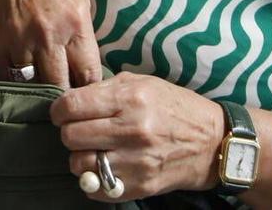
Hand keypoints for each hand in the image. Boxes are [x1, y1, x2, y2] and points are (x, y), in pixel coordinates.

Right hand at [0, 0, 100, 88]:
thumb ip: (82, 32)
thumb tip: (84, 62)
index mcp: (77, 24)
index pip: (88, 75)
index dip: (90, 90)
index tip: (89, 95)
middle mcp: (50, 36)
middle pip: (61, 86)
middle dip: (66, 95)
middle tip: (68, 102)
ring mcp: (22, 39)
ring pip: (33, 84)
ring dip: (39, 89)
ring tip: (44, 93)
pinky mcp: (0, 39)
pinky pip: (9, 73)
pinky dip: (17, 78)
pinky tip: (23, 78)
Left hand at [52, 74, 227, 200]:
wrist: (213, 142)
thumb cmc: (174, 107)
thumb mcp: (142, 83)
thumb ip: (105, 89)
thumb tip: (71, 97)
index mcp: (130, 99)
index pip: (71, 106)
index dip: (59, 111)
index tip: (62, 114)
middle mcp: (132, 130)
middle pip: (71, 136)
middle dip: (69, 133)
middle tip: (80, 131)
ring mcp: (137, 161)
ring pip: (79, 164)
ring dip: (79, 157)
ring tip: (91, 150)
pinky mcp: (142, 185)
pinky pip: (98, 188)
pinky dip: (93, 180)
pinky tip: (102, 168)